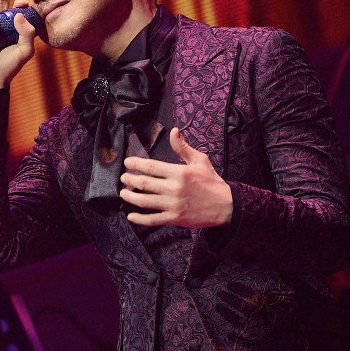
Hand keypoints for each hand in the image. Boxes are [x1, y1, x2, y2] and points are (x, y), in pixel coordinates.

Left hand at [118, 127, 232, 227]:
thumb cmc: (211, 181)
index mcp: (179, 172)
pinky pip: (153, 220)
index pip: (151, 166)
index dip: (136, 164)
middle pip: (144, 183)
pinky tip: (131, 216)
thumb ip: (183, 147)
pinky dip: (140, 219)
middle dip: (129, 180)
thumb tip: (173, 131)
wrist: (226, 205)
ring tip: (123, 194)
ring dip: (130, 197)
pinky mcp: (174, 218)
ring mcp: (173, 204)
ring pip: (144, 201)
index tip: (127, 162)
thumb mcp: (200, 160)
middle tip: (123, 178)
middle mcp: (174, 188)